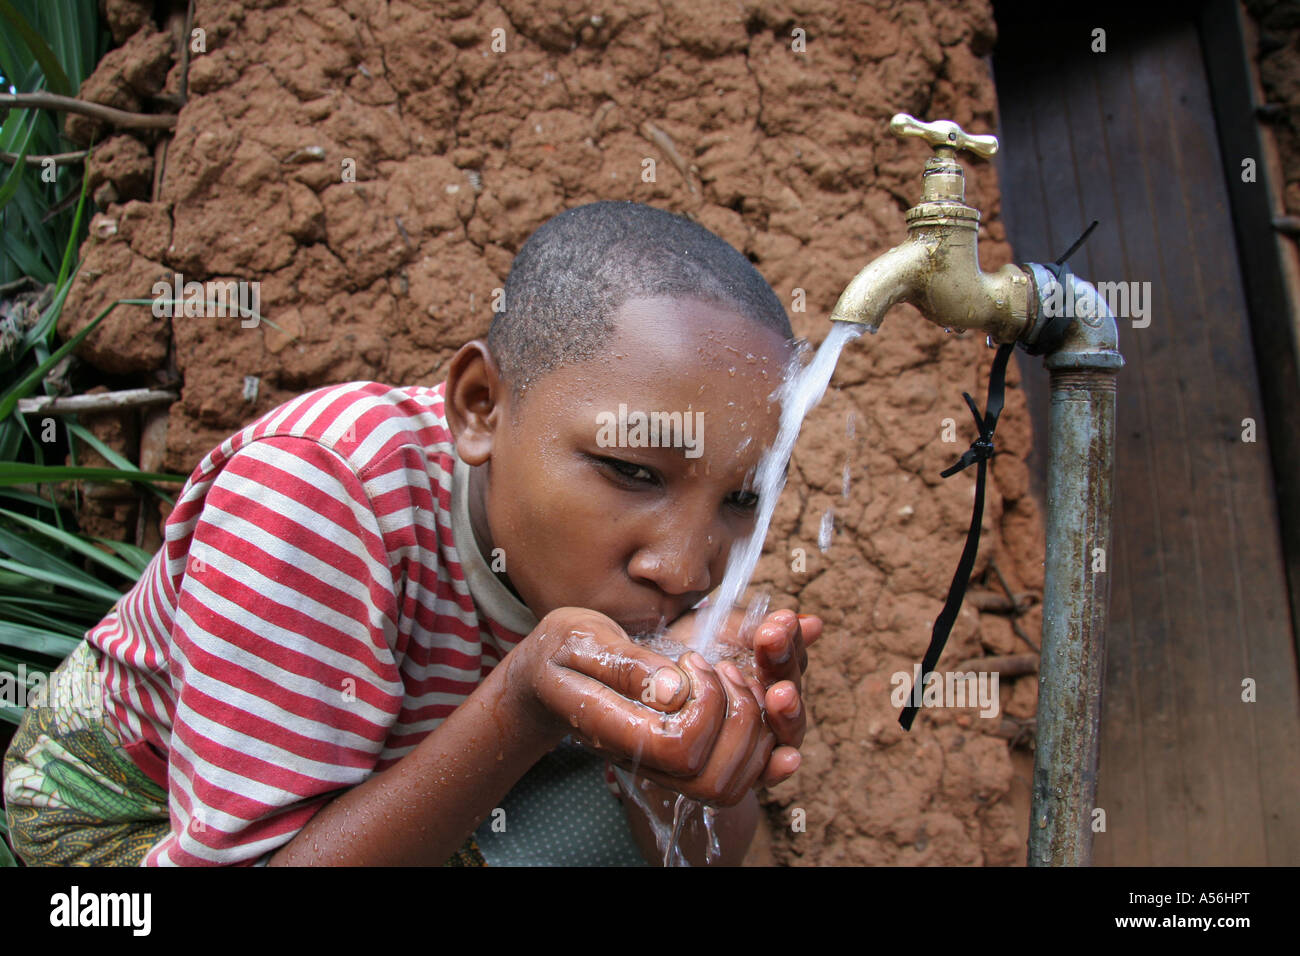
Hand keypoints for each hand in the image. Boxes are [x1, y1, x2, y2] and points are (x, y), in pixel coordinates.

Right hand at [506, 607, 774, 804]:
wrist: (548, 678)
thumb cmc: (561, 653)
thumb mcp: (580, 639)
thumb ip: (626, 665)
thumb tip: (676, 690)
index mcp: (614, 729)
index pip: (679, 747)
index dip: (706, 705)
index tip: (694, 660)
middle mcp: (643, 759)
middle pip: (714, 779)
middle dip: (741, 717)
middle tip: (725, 667)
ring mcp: (665, 764)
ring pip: (733, 783)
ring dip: (757, 728)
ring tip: (738, 677)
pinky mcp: (684, 756)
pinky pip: (736, 775)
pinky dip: (766, 739)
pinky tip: (769, 698)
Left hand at [662, 605, 822, 786]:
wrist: (621, 697)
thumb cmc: (668, 661)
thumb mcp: (705, 636)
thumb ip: (750, 628)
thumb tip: (813, 624)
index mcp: (763, 674)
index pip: (790, 660)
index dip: (790, 643)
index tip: (781, 621)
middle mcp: (764, 710)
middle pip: (792, 693)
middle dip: (784, 665)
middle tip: (771, 639)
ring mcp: (753, 744)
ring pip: (786, 732)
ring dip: (784, 712)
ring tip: (776, 692)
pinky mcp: (732, 776)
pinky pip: (763, 776)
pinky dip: (776, 768)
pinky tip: (787, 759)